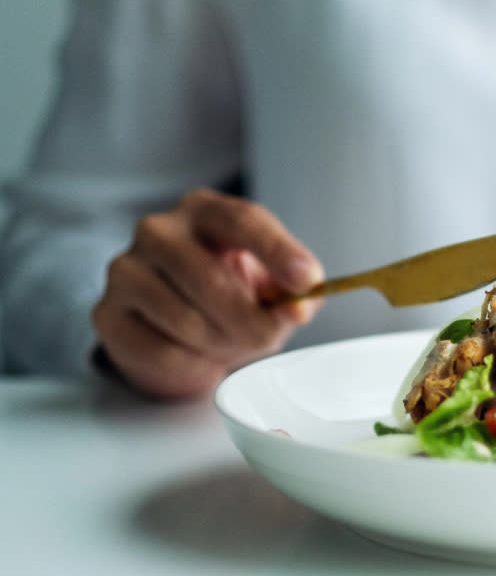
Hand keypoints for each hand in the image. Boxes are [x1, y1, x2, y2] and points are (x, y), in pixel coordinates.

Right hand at [92, 188, 324, 397]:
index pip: (242, 220)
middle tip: (270, 336)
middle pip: (209, 276)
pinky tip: (201, 357)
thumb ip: (294, 292)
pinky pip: (160, 351)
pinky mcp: (107, 314)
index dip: (278, 252)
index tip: (307, 280)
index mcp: (205, 211)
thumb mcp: (272, 286)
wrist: (177, 328)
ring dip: (222, 344)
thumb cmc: (231, 294)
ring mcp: (125, 270)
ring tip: (231, 343)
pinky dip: (193, 365)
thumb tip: (299, 307)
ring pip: (184, 319)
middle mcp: (158, 231)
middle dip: (250, 319)